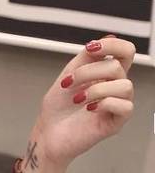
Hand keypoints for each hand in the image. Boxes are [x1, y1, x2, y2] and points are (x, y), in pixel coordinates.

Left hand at [30, 35, 135, 170]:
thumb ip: (84, 59)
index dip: (112, 45)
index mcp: (105, 76)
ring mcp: (116, 105)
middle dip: (88, 71)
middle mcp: (114, 88)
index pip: (124, 52)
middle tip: (68, 83)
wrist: (46, 135)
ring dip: (95, 89)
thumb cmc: (56, 110)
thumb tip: (107, 38)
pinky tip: (89, 108)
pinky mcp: (115, 123)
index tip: (91, 48)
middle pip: (118, 66)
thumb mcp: (67, 77)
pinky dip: (106, 103)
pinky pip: (125, 106)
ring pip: (125, 85)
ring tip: (77, 99)